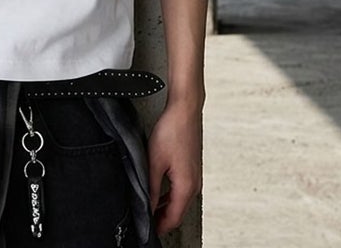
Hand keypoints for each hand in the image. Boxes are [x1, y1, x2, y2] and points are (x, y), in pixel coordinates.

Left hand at [147, 101, 202, 235]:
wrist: (185, 110)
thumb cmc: (172, 131)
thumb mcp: (155, 161)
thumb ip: (151, 188)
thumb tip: (147, 207)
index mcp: (186, 186)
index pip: (173, 218)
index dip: (159, 227)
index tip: (146, 230)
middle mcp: (194, 185)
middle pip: (177, 212)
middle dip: (162, 219)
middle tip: (145, 221)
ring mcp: (195, 176)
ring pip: (180, 201)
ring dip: (166, 208)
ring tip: (150, 209)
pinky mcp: (192, 169)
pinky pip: (182, 190)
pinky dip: (171, 196)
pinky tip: (159, 193)